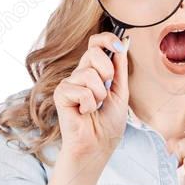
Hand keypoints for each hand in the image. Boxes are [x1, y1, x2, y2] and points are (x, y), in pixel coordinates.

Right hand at [53, 31, 129, 161]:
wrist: (98, 145)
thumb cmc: (108, 124)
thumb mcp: (121, 92)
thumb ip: (120, 69)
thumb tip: (123, 43)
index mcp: (94, 71)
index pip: (96, 44)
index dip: (107, 39)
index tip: (119, 45)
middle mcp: (80, 74)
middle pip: (93, 53)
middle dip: (107, 73)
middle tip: (106, 93)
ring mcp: (69, 83)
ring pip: (89, 74)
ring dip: (99, 95)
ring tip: (95, 108)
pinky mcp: (61, 94)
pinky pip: (81, 90)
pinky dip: (89, 104)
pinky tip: (84, 113)